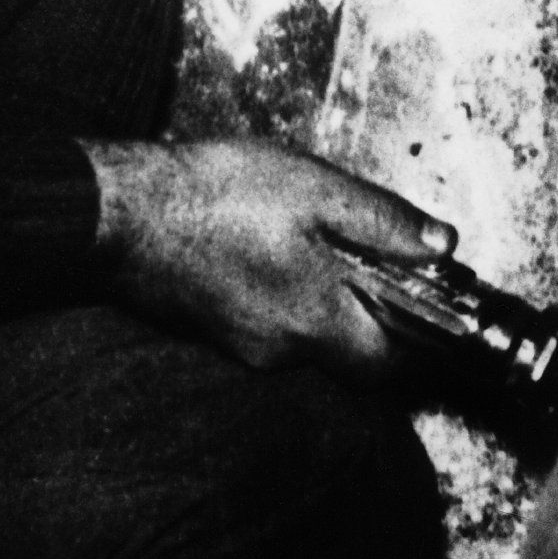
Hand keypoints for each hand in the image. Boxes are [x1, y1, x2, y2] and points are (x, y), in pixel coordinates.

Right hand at [82, 136, 455, 374]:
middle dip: (373, 313)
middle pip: (351, 352)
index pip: (391, 365)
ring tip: (323, 243)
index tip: (430, 301)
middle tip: (378, 262)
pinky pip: (269, 321)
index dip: (419, 339)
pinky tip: (275, 250)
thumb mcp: (318, 192)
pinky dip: (287, 294)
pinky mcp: (212, 329)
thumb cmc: (216, 197)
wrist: (113, 212)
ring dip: (327, 299)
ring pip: (308, 335)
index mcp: (316, 322)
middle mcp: (280, 350)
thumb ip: (385, 223)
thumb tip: (444, 247)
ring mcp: (241, 344)